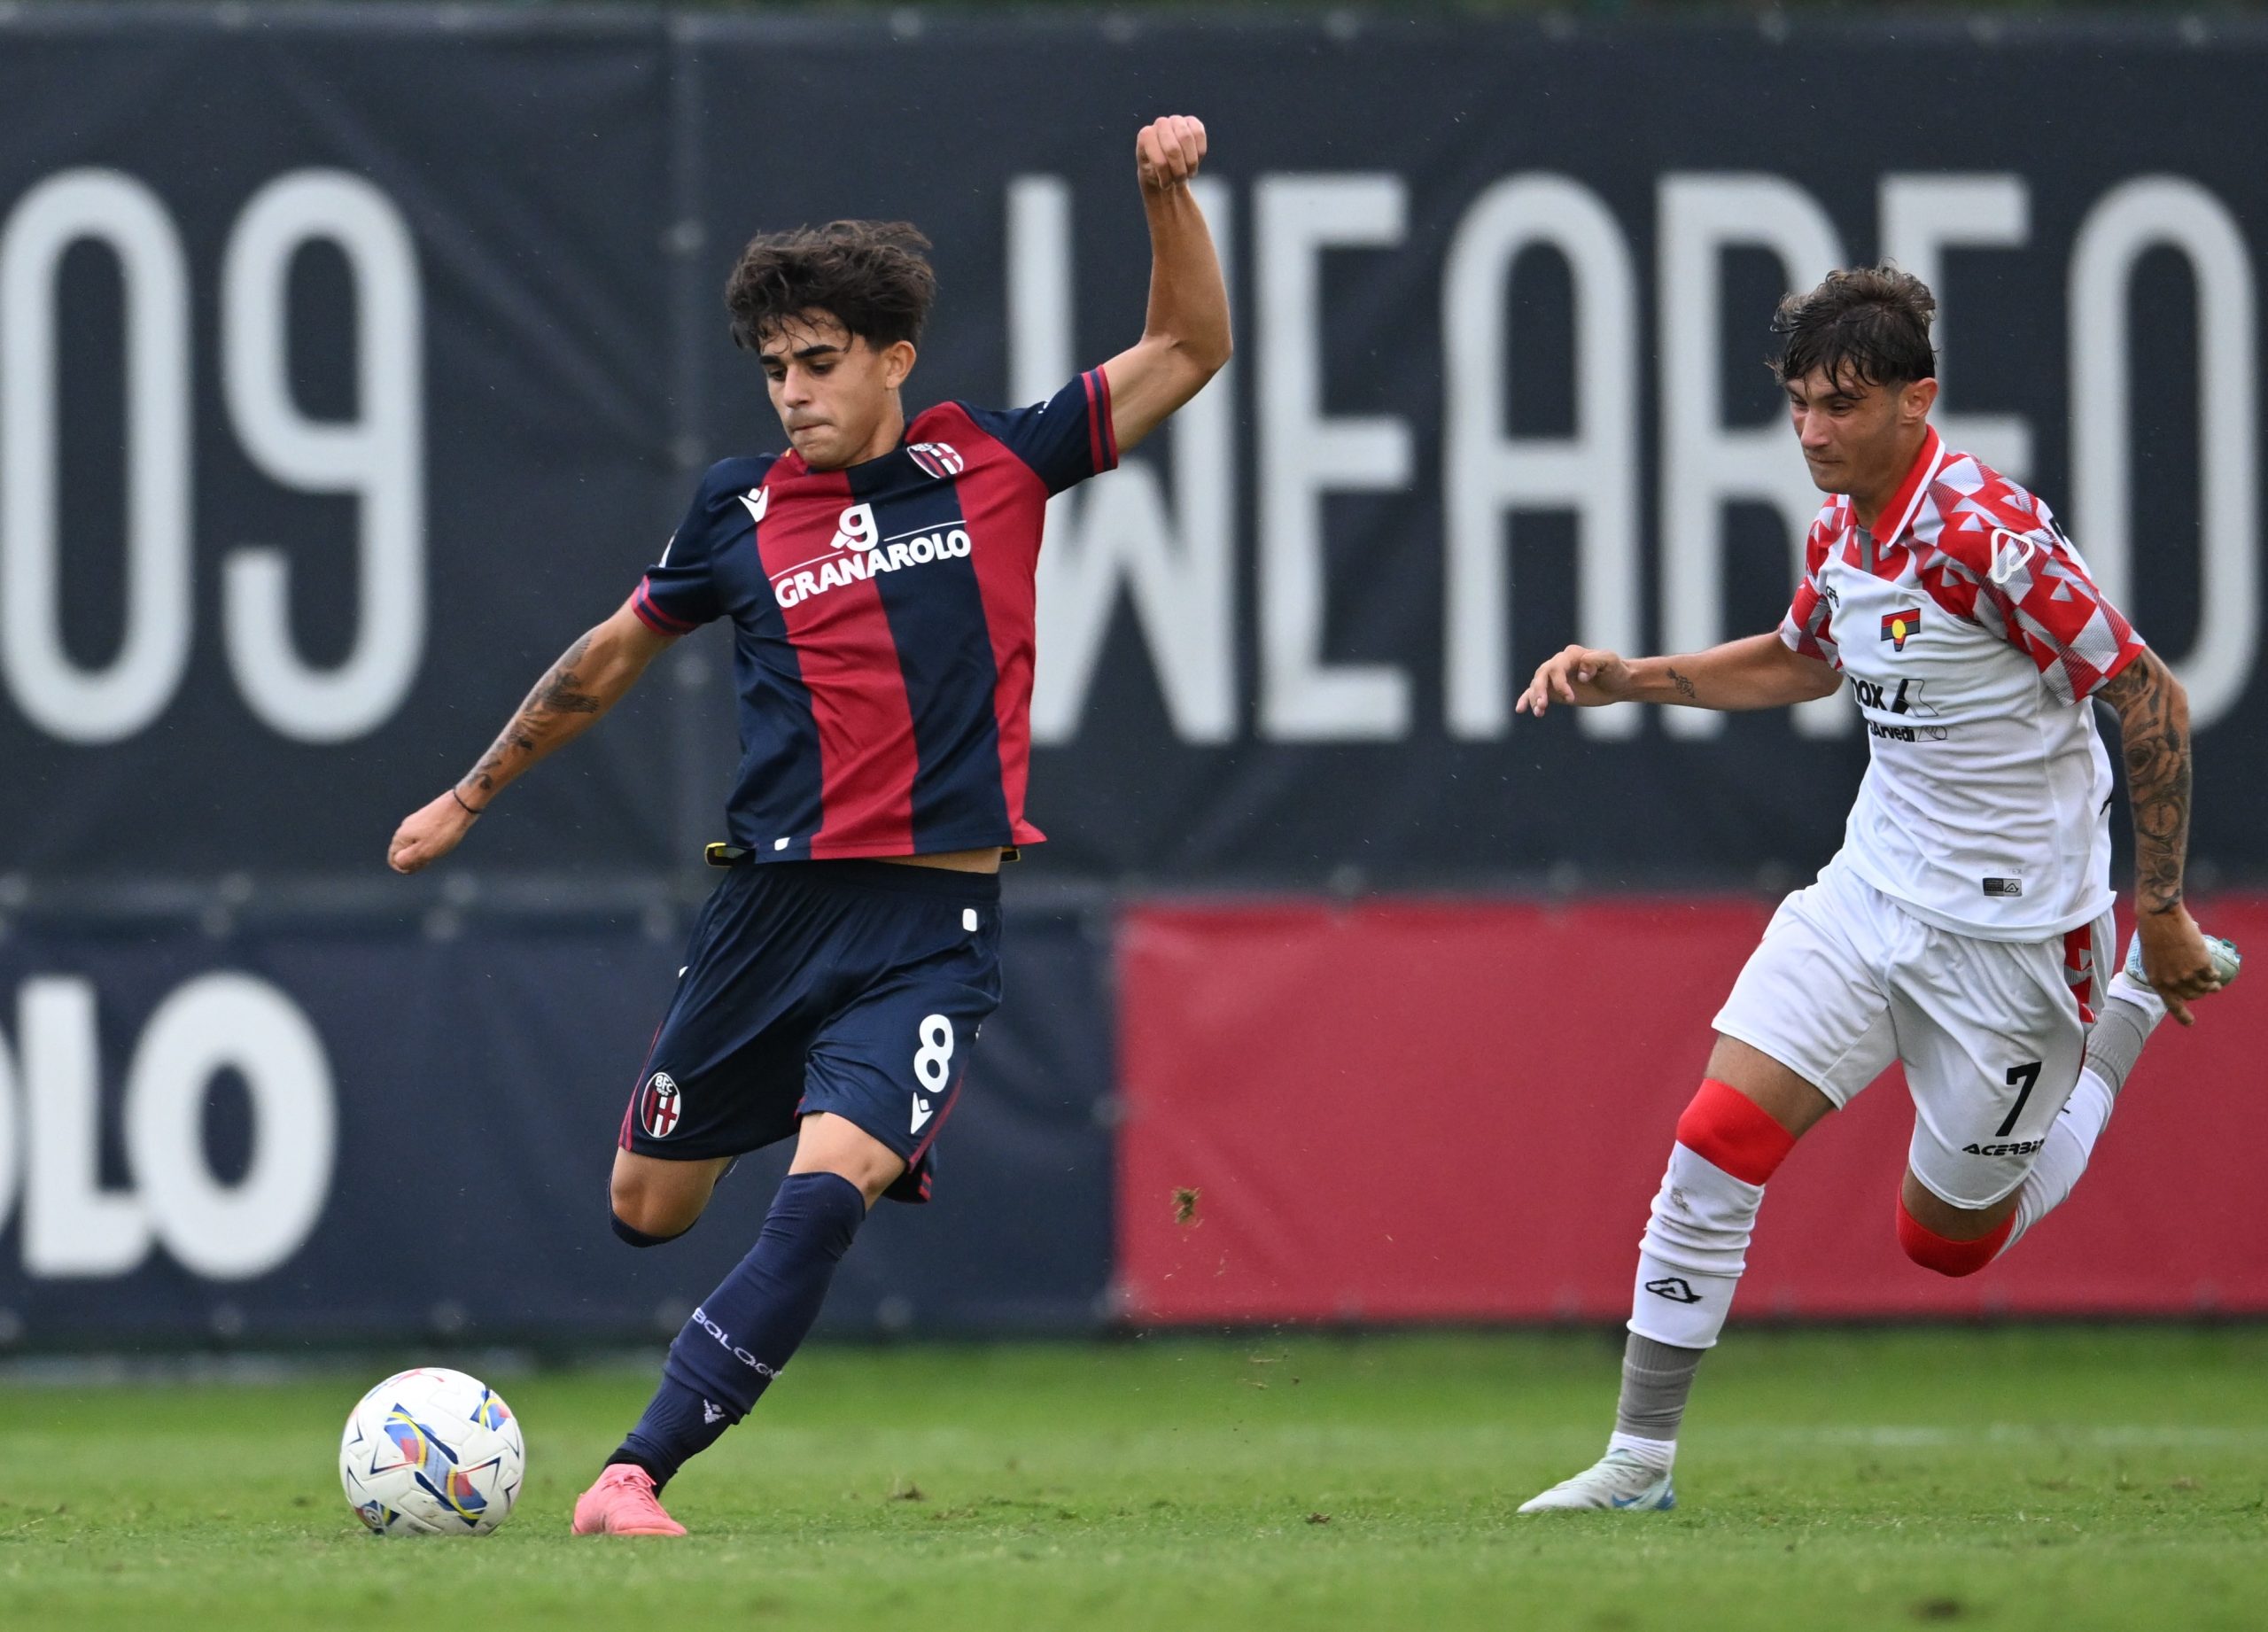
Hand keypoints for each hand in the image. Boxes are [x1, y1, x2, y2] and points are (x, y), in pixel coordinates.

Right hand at [388, 789, 480, 874]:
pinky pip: (423, 836)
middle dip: (415, 860)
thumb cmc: (444, 830)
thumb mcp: (425, 850)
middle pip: (403, 852)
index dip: (405, 868)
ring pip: (413, 844)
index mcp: (401, 836)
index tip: (422, 865)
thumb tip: (398, 864)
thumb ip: (408, 860)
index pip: (393, 859)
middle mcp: (405, 827)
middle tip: (431, 859)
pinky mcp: (427, 818)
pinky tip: (442, 842)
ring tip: (438, 850)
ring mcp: (416, 821)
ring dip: (423, 852)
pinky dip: (430, 843)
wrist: (461, 805)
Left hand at [1135, 115, 1205, 191]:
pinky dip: (1199, 152)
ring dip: (1191, 163)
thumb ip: (1157, 169)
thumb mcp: (1151, 175)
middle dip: (1179, 171)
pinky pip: (1199, 134)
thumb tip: (1165, 173)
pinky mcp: (1191, 121)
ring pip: (1187, 139)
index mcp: (1146, 136)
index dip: (1165, 174)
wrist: (1166, 164)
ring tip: (1189, 174)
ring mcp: (1176, 120)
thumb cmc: (1156, 171)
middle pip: (1173, 149)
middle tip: (1179, 181)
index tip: (1165, 185)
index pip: (1158, 157)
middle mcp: (1160, 124)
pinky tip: (1195, 161)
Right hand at [1515, 645, 1632, 717]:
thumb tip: (1581, 674)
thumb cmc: (1615, 670)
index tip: (1570, 699)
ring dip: (1535, 698)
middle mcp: (1559, 663)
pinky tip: (1521, 709)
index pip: (1557, 667)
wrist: (1617, 683)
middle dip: (1540, 690)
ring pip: (1537, 684)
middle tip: (1542, 705)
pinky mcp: (1553, 690)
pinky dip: (1526, 699)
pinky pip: (1535, 693)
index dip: (1560, 683)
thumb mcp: (1611, 662)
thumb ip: (1596, 661)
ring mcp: (1555, 677)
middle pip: (1542, 674)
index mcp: (1572, 655)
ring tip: (1539, 712)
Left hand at [2135, 904, 2223, 1027]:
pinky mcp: (2201, 965)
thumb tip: (2173, 979)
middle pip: (2191, 996)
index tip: (2190, 1023)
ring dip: (2212, 988)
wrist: (2160, 919)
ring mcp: (2188, 974)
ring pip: (2204, 988)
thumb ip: (2163, 971)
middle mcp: (2172, 982)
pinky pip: (2212, 975)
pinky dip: (2214, 975)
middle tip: (2206, 991)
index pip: (2170, 1004)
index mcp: (2157, 981)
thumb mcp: (2151, 958)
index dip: (2181, 1015)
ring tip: (2216, 986)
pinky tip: (2214, 971)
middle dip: (2199, 995)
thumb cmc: (2152, 934)